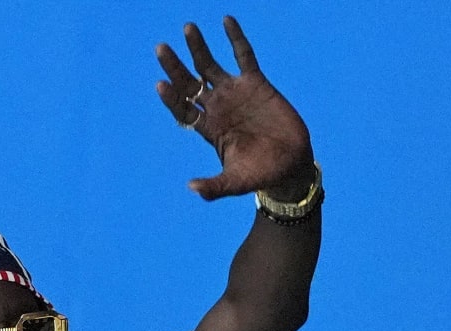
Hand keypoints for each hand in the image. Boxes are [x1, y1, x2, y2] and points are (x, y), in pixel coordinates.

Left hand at [156, 15, 315, 201]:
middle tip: (160, 49)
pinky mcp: (256, 83)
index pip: (183, 109)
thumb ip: (215, 186)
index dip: (172, 98)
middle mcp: (217, 107)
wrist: (290, 164)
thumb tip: (192, 189)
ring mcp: (235, 93)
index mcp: (208, 128)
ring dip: (197, 48)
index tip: (161, 85)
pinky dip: (235, 39)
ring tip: (187, 28)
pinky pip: (244, 56)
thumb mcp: (236, 182)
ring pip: (210, 66)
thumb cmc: (261, 175)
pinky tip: (226, 20)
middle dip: (175, 66)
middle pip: (189, 83)